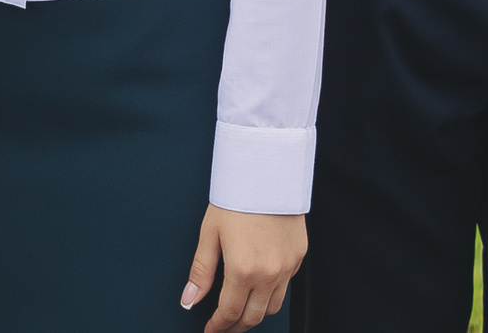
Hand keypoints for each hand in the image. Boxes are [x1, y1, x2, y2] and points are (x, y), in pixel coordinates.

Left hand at [182, 205, 305, 331]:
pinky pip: (286, 286)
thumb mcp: (210, 233)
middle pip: (253, 317)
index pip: (230, 312)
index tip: (210, 330)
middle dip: (236, 327)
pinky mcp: (299, 256)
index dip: (218, 326)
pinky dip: (272, 293)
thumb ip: (201, 272)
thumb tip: (189, 299)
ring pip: (273, 307)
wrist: (269, 171)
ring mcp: (287, 266)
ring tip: (241, 312)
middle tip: (224, 327)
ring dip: (255, 314)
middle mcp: (269, 273)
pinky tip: (259, 287)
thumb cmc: (237, 198)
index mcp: (243, 269)